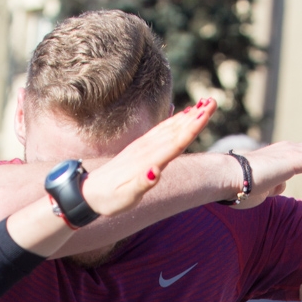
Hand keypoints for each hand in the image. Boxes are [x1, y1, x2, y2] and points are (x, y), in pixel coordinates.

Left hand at [81, 100, 218, 217]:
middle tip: (213, 101)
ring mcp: (142, 147)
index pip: (175, 141)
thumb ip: (140, 184)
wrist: (88, 193)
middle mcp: (146, 149)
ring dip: (187, 116)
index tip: (206, 113)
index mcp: (148, 160)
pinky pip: (161, 131)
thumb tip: (154, 172)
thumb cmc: (109, 199)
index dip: (192, 127)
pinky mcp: (139, 148)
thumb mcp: (125, 196)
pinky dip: (174, 122)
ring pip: (169, 128)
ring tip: (203, 104)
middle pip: (175, 130)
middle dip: (195, 117)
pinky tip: (181, 115)